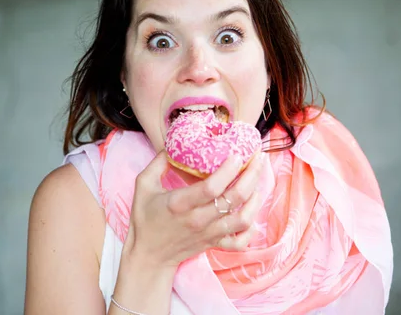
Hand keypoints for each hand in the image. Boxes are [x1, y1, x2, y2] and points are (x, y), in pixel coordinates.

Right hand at [123, 150, 265, 268]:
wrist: (149, 256)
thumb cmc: (145, 219)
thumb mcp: (143, 186)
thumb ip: (157, 163)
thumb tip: (173, 144)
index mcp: (180, 203)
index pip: (211, 187)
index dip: (228, 170)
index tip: (237, 154)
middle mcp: (198, 219)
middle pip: (234, 198)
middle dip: (251, 175)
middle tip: (258, 159)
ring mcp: (209, 233)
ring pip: (243, 218)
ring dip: (255, 199)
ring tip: (258, 181)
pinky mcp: (215, 244)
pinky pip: (241, 242)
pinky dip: (252, 230)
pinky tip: (252, 212)